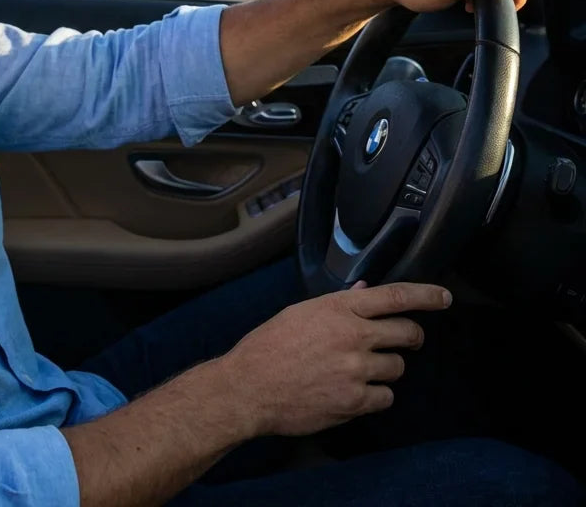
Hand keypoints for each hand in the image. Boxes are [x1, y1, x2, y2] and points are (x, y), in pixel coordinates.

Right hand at [221, 281, 451, 438]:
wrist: (250, 386)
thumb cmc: (270, 345)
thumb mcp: (301, 313)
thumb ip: (338, 304)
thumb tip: (366, 292)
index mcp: (338, 308)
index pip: (395, 297)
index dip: (426, 296)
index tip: (444, 297)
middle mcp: (353, 335)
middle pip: (407, 332)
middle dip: (411, 337)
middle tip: (404, 341)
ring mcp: (357, 369)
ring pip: (397, 367)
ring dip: (384, 368)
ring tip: (357, 370)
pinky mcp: (355, 400)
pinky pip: (386, 397)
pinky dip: (375, 395)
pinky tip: (352, 391)